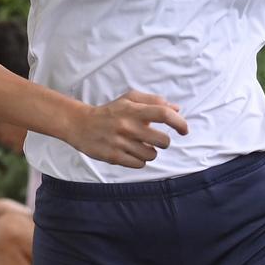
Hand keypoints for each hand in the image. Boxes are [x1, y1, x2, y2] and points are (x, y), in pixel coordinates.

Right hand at [68, 89, 188, 167]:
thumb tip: (177, 109)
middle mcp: (128, 126)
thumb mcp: (129, 99)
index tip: (184, 130)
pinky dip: (139, 160)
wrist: (80, 124)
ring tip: (140, 146)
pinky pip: (139, 164)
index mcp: (133, 109)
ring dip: (150, 152)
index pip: (163, 114)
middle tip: (156, 139)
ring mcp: (120, 142)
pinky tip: (131, 153)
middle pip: (162, 140)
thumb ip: (153, 101)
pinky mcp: (113, 157)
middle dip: (163, 142)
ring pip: (151, 155)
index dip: (179, 122)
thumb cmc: (110, 111)